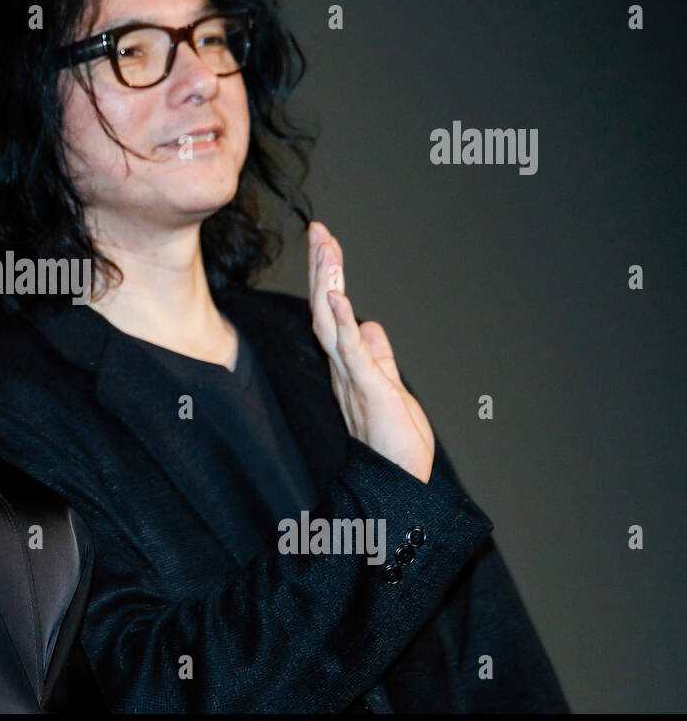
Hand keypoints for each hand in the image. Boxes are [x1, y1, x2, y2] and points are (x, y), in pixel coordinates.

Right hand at [308, 221, 433, 483]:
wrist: (400, 488)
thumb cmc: (395, 447)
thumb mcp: (390, 390)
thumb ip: (378, 357)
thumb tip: (369, 324)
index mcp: (348, 368)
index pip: (333, 314)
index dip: (329, 278)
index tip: (326, 244)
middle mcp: (343, 371)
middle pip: (326, 311)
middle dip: (324, 269)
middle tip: (320, 232)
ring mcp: (352, 381)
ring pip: (332, 324)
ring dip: (329, 284)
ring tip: (326, 250)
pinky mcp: (369, 392)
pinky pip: (352, 354)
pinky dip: (344, 325)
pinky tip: (339, 299)